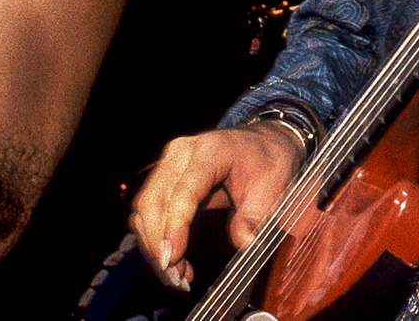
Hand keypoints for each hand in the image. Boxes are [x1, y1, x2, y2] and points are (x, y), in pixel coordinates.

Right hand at [130, 124, 304, 291]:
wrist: (266, 142)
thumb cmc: (269, 161)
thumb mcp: (273, 187)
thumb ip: (255, 216)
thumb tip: (244, 244)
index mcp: (211, 150)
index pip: (183, 191)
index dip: (174, 227)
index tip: (172, 258)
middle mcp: (182, 154)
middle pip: (153, 201)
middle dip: (158, 244)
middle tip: (176, 277)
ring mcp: (170, 164)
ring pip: (145, 208)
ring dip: (153, 245)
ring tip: (176, 275)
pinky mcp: (166, 178)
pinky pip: (149, 211)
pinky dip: (155, 238)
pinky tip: (173, 260)